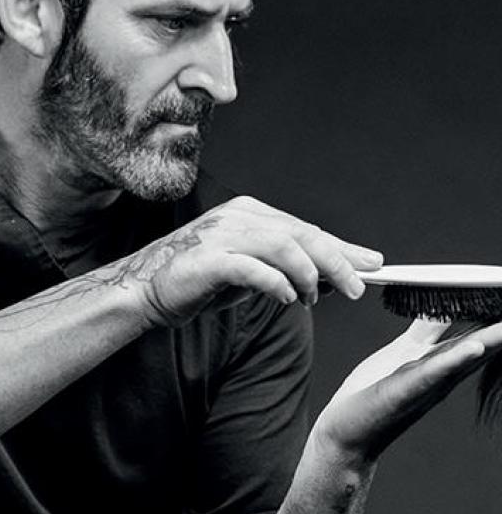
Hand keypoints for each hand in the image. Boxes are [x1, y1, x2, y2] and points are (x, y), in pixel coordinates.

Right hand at [133, 196, 382, 327]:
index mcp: (249, 214)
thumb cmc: (196, 282)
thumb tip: (327, 279)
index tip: (370, 264)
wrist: (144, 291)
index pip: (305, 229)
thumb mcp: (248, 273)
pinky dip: (276, 283)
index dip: (341, 247)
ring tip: (316, 298)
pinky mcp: (209, 259)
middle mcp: (238, 217)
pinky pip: (253, 269)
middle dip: (337, 261)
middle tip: (357, 287)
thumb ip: (282, 269)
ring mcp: (222, 235)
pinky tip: (288, 299)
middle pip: (302, 234)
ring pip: (284, 246)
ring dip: (309, 274)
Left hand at [312, 318, 501, 462]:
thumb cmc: (373, 393)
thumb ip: (426, 328)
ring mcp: (426, 384)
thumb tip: (443, 300)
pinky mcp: (404, 392)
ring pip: (465, 356)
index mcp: (443, 360)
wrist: (346, 433)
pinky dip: (455, 360)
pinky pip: (433, 373)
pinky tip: (475, 347)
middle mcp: (443, 373)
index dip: (497, 312)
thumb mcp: (404, 352)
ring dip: (492, 339)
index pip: (479, 329)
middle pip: (482, 342)